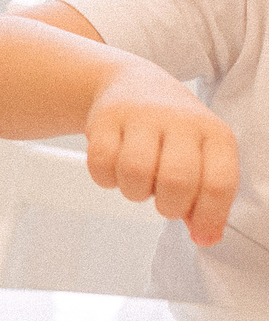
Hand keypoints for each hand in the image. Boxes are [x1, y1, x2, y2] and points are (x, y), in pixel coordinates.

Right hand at [84, 58, 240, 245]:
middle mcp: (181, 120)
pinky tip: (114, 171)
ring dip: (134, 192)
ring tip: (137, 183)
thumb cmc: (174, 131)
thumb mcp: (201, 156)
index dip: (209, 217)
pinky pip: (100, 162)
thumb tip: (204, 237)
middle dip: (168, 206)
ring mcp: (141, 115)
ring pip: (134, 172)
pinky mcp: (105, 116)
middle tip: (163, 203)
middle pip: (176, 180)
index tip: (199, 234)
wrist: (134, 83)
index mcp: (215, 134)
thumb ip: (205, 198)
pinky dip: (105, 178)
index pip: (219, 184)